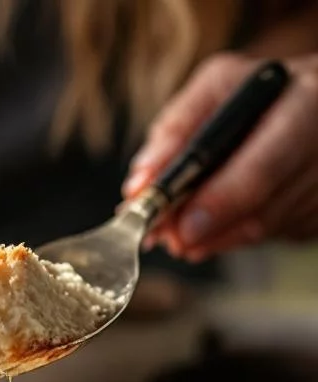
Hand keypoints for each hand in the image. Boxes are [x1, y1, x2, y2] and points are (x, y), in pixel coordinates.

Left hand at [122, 53, 317, 261]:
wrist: (315, 99)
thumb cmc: (259, 91)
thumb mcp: (217, 85)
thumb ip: (177, 129)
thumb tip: (141, 183)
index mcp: (307, 104)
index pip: (262, 169)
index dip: (218, 203)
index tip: (181, 228)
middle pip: (262, 211)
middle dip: (207, 228)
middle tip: (169, 238)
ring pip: (264, 230)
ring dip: (217, 235)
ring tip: (183, 229)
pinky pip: (274, 235)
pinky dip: (237, 231)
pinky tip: (223, 216)